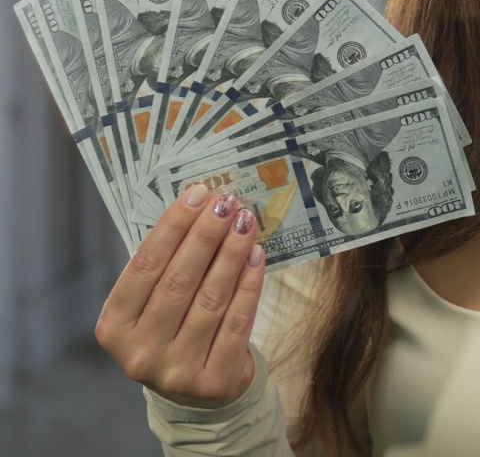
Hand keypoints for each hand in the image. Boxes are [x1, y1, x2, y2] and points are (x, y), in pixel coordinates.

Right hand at [95, 185, 264, 407]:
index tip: (197, 195)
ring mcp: (176, 371)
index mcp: (114, 327)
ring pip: (211, 299)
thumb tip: (201, 208)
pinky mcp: (215, 381)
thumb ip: (166, 266)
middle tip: (227, 202)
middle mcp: (140, 353)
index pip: (144, 267)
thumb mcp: (153, 304)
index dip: (172, 227)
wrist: (196, 392)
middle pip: (178, 281)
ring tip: (246, 222)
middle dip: (206, 235)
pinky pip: (238, 321)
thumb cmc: (173, 330)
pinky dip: (249, 284)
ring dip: (232, 254)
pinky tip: (257, 256)